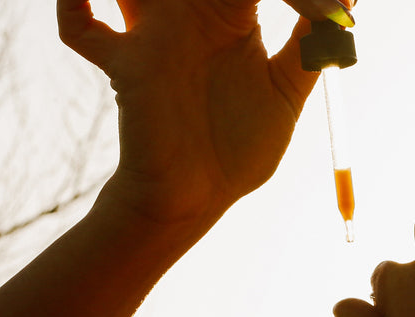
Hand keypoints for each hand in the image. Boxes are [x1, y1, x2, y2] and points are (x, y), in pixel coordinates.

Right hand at [59, 0, 352, 229]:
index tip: (319, 3)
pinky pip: (81, 30)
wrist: (196, 199)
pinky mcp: (126, 66)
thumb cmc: (236, 150)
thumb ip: (306, 52)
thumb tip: (341, 13)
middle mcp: (190, 15)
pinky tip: (76, 0)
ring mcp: (154, 36)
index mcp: (232, 16)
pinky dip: (72, 8)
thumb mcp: (284, 96)